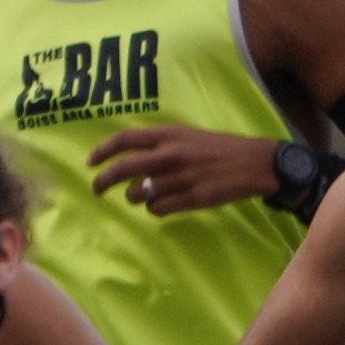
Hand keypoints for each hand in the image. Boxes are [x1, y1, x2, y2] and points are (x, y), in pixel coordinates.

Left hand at [88, 120, 276, 217]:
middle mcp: (170, 155)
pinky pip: (157, 209)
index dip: (101, 152)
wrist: (253, 163)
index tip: (90, 163)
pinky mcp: (190, 199)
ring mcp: (179, 179)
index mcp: (168, 135)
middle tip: (98, 189)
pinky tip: (165, 203)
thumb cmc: (218, 148)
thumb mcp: (186, 135)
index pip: (123, 140)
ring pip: (138, 194)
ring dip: (136, 197)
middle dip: (103, 182)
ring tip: (147, 195)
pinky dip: (155, 208)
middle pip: (122, 170)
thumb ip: (159, 143)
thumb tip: (128, 155)